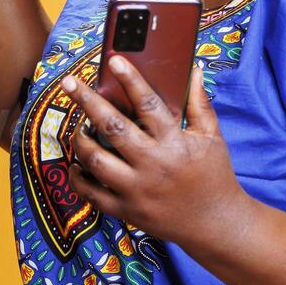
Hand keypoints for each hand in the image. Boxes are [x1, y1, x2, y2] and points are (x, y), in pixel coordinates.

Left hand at [63, 58, 247, 247]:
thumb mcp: (212, 137)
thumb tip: (193, 69)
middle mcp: (152, 164)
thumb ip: (199, 103)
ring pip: (95, 161)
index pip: (148, 104)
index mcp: (174, 142)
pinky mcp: (127, 211)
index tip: (113, 60)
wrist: (216, 224)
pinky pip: (92, 194)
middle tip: (69, 83)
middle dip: (87, 102)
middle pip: (112, 128)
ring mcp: (137, 190)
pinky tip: (76, 163)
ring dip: (81, 140)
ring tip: (78, 127)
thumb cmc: (214, 175)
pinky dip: (78, 177)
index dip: (130, 80)